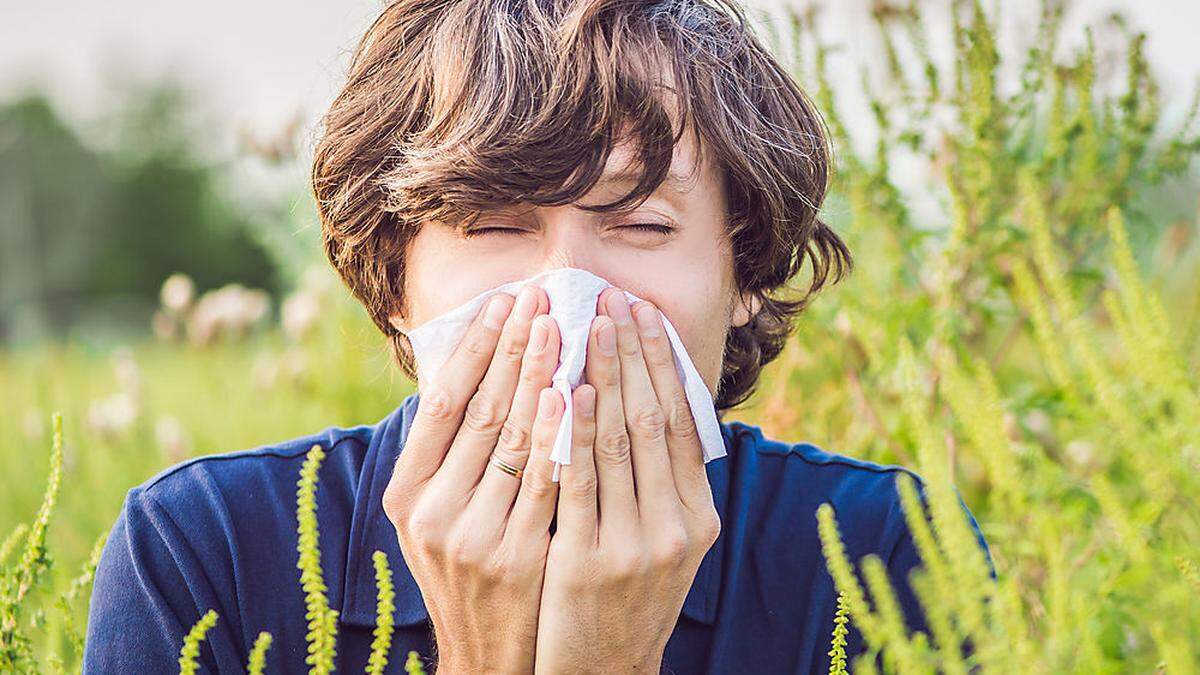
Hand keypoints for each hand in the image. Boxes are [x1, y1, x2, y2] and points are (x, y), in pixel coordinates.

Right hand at [382, 285, 562, 673]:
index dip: (475, 347)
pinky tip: (573, 392)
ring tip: (562, 325)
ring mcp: (473, 536)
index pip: (442, 402)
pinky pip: (544, 482)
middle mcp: (431, 512)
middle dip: (513, 347)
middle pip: (479, 411)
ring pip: (513, 439)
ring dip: (539, 375)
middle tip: (541, 296)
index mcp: (406, 492)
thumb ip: (447, 452)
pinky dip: (559, 434)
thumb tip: (472, 367)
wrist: (486, 653)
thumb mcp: (435, 514)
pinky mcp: (516, 556)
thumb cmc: (466, 568)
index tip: (503, 301)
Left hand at [532, 288, 721, 673]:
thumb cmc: (625, 595)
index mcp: (698, 516)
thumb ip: (661, 482)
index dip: (662, 363)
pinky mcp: (586, 562)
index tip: (643, 313)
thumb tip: (652, 401)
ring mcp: (634, 546)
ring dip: (601, 376)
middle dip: (631, 354)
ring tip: (586, 325)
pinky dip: (571, 432)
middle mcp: (675, 527)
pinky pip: (576, 482)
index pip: (681, 422)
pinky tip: (562, 390)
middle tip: (613, 299)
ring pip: (616, 443)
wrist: (602, 670)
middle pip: (652, 421)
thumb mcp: (663, 542)